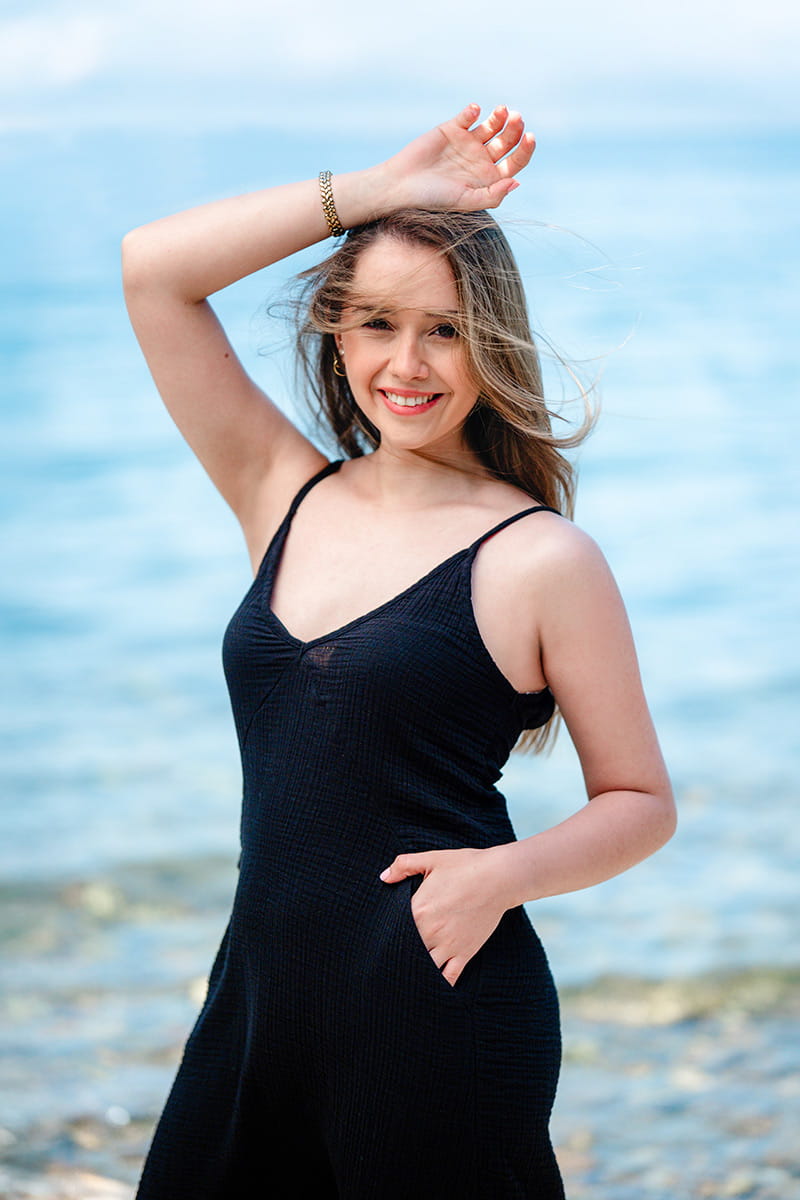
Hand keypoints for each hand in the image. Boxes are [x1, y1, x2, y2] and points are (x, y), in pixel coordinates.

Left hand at [379, 846, 509, 984]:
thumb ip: (404, 865)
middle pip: (404, 952)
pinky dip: (438, 984)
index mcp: (418, 909)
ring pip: (424, 968)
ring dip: (414, 970)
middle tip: (386, 961)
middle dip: (396, 955)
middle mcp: (430, 931)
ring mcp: (448, 945)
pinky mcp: (465, 953)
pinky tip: (430, 986)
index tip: (379, 938)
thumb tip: (384, 877)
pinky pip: (449, 977)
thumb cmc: (465, 866)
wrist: (499, 877)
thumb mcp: (432, 859)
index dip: (386, 934)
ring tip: (405, 975)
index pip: (393, 930)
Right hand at [381, 103, 534, 212]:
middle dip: (514, 129)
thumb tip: (516, 182)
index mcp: (489, 178)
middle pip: (507, 141)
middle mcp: (481, 160)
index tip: (530, 137)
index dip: (525, 150)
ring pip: (491, 126)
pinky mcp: (451, 129)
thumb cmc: (433, 199)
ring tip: (501, 111)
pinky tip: (474, 111)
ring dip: (499, 117)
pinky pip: (468, 116)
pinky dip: (473, 111)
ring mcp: (467, 143)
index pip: (515, 162)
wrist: (401, 185)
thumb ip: (492, 195)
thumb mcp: (465, 201)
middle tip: (516, 118)